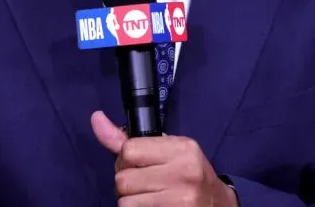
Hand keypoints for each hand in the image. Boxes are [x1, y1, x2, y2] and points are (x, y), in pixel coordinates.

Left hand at [91, 111, 237, 206]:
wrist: (218, 205)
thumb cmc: (188, 175)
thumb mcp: (167, 151)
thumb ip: (127, 140)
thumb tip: (96, 118)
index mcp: (182, 148)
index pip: (129, 150)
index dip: (126, 160)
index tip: (139, 164)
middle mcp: (183, 172)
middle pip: (123, 179)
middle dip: (127, 184)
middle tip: (144, 185)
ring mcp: (180, 199)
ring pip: (125, 202)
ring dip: (131, 202)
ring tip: (149, 198)